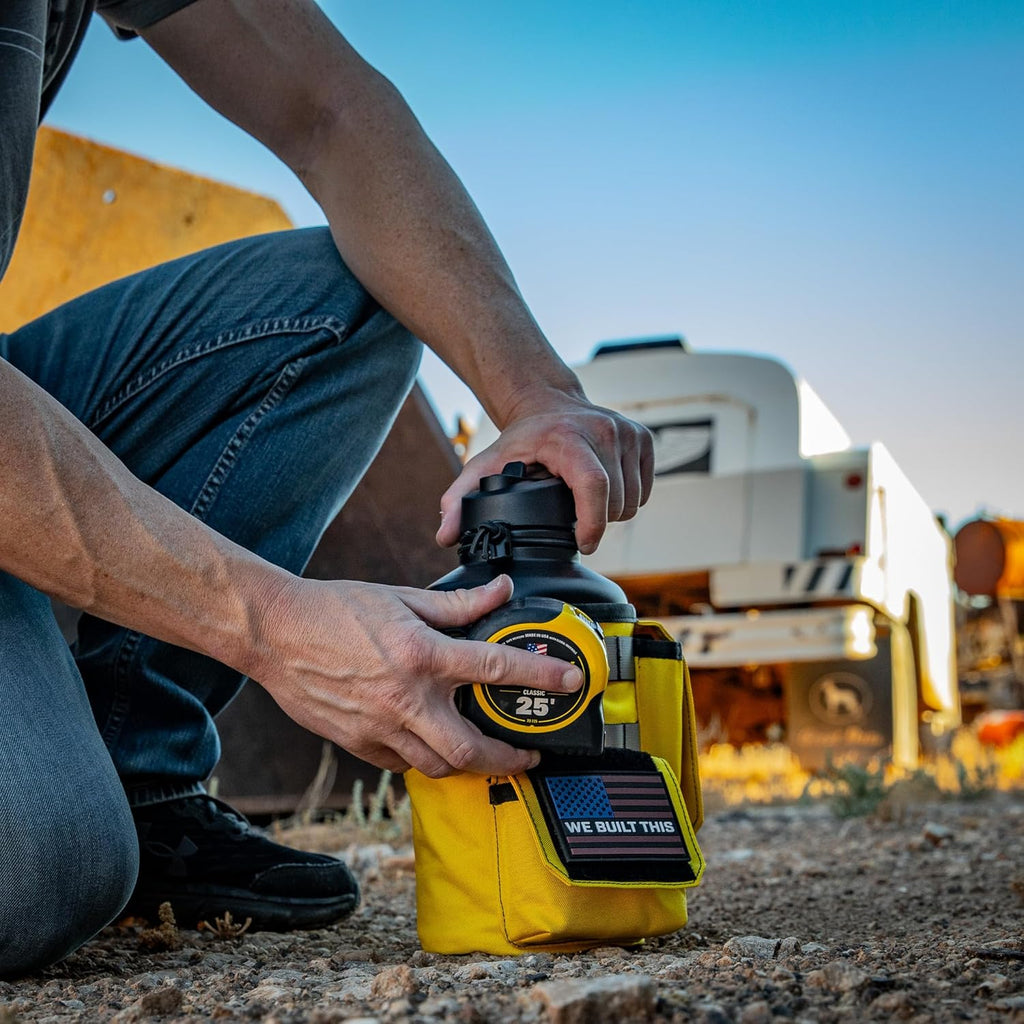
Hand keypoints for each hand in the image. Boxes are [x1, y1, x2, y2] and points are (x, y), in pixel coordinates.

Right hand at [249, 574, 582, 776]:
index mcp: (422, 655)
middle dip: (509, 760)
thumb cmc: (337, 609)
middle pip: (471, 750)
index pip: (496, 669)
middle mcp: (405, 699)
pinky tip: (429, 741)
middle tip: (528, 754)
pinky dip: (422, 757)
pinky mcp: (357, 744)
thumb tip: (500, 592)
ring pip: (437, 767)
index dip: (541, 675)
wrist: (276, 632)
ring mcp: (379, 728)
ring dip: (467, 764)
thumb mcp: (403, 597)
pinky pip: (401, 764)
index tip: (571, 682)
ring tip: (483, 752)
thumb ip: (458, 604)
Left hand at [437, 388, 653, 553]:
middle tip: (575, 521)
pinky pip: (646, 488)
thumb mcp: (485, 465)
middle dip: (598, 522)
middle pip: (616, 501)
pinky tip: (606, 492)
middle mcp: (603, 430)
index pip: (594, 487)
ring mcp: (627, 432)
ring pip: (634, 499)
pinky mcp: (643, 438)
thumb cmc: (521, 439)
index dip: (593, 523)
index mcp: (568, 439)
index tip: (583, 543)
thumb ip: (459, 499)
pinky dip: (630, 498)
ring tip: (588, 505)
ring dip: (614, 512)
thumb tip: (445, 536)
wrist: (548, 402)